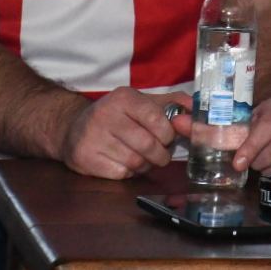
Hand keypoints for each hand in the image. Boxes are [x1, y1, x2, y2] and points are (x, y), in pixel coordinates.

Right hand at [59, 87, 182, 179]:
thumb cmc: (117, 115)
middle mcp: (105, 114)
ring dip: (146, 165)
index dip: (168, 133)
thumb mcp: (142, 102)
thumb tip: (197, 107)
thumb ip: (172, 102)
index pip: (156, 118)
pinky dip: (130, 172)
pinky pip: (120, 173)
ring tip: (145, 159)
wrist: (73, 128)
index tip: (168, 138)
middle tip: (162, 155)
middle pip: (147, 144)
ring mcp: (93, 137)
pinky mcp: (85, 158)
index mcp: (123, 98)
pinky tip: (127, 164)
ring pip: (135, 161)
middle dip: (161, 154)